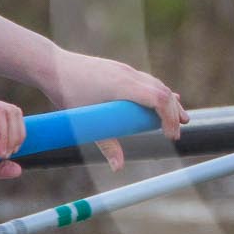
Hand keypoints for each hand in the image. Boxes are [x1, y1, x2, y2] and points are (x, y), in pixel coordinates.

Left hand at [42, 50, 186, 169]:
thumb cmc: (67, 93)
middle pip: (163, 92)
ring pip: (157, 85)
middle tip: (176, 134)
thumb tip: (118, 167)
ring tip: (182, 118)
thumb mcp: (86, 123)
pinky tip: (165, 99)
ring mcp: (126, 70)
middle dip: (175, 113)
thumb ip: (106, 144)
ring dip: (171, 102)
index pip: (159, 98)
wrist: (52, 66)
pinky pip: (148, 81)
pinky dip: (160, 93)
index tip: (171, 135)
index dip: (170, 117)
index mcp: (122, 85)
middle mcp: (128, 75)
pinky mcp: (121, 70)